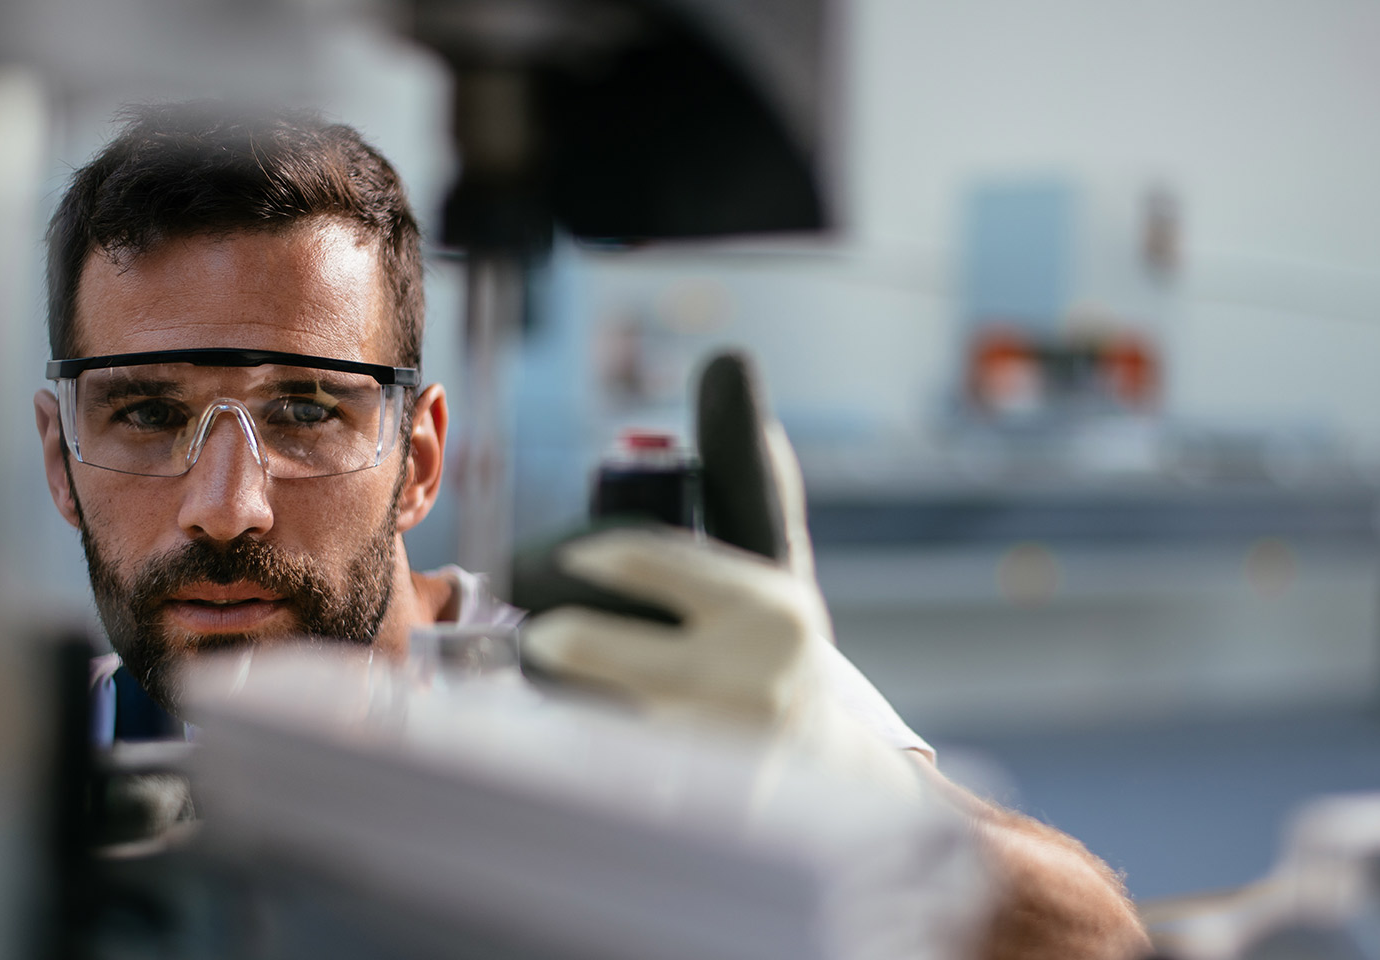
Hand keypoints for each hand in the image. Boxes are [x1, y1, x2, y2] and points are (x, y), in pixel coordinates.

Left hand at [522, 525, 924, 799]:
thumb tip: (738, 383)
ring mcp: (723, 748)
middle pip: (607, 649)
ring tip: (560, 690)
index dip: (595, 555)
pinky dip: (594, 760)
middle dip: (561, 640)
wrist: (838, 778)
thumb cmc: (787, 660)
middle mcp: (751, 677)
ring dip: (571, 702)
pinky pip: (615, 777)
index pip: (654, 560)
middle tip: (542, 636)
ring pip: (600, 716)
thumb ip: (759, 491)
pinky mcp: (700, 806)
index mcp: (769, 608)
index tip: (569, 558)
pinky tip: (589, 751)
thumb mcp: (787, 577)